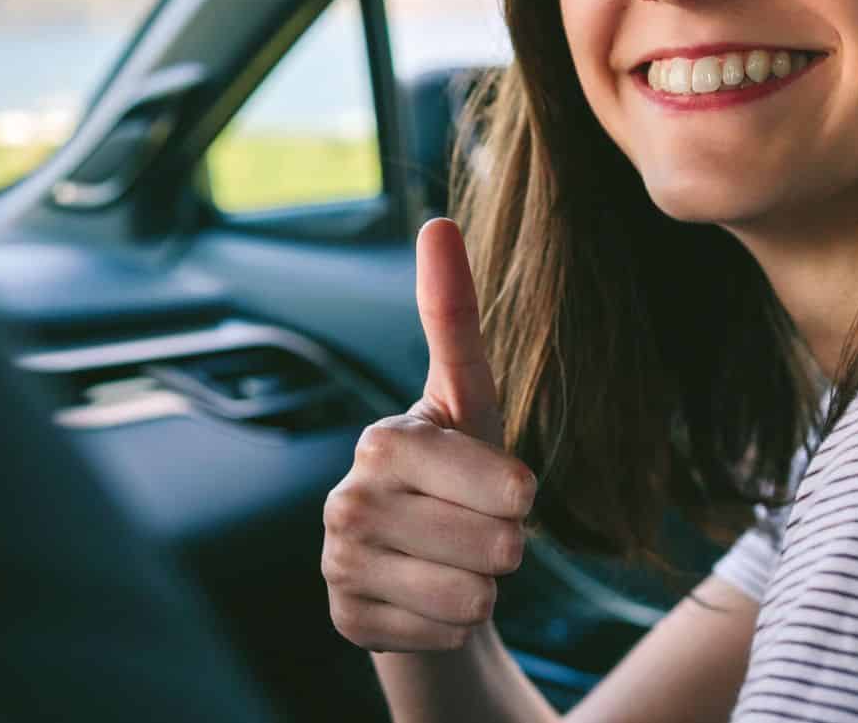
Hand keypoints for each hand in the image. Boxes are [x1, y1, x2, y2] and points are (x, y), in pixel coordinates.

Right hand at [323, 217, 536, 651]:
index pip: (505, 486)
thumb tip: (436, 220)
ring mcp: (340, 564)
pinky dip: (449, 626)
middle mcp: (347, 501)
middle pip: (495, 548)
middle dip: (504, 547)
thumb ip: (453, 317)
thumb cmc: (456, 470)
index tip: (509, 491)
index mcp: (383, 441)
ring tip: (451, 561)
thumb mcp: (470, 400)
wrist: (416, 562)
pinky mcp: (347, 619)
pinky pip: (443, 636)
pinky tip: (424, 598)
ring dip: (480, 589)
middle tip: (473, 528)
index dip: (517, 495)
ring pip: (471, 599)